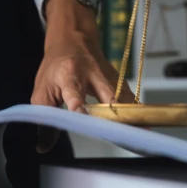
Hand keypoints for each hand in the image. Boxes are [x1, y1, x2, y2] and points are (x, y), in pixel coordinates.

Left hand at [32, 0, 135, 151]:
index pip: (74, 91)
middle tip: (123, 133)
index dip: (77, 103)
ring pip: (125, 98)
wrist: (73, 40)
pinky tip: (144, 128)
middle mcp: (93, 74)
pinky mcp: (120, 82)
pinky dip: (136, 114)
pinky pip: (130, 101)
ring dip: (133, 116)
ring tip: (143, 134)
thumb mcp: (42, 91)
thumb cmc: (55, 68)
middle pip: (109, 95)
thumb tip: (43, 147)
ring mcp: (110, 77)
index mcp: (69, 74)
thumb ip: (44, 118)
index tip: (80, 114)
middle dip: (117, 114)